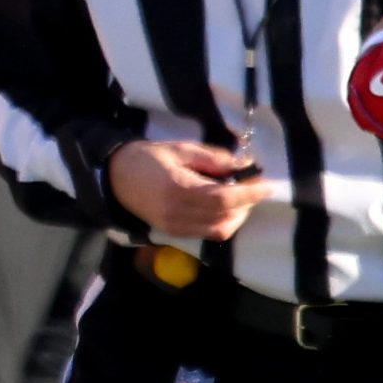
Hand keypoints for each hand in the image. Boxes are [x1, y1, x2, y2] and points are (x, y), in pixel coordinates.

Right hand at [107, 139, 268, 240]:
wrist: (114, 177)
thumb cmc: (148, 158)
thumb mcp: (181, 149)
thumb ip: (214, 159)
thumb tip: (245, 166)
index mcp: (178, 188)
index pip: (223, 198)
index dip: (249, 193)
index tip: (267, 185)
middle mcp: (177, 212)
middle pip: (225, 216)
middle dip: (246, 203)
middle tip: (252, 185)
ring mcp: (174, 226)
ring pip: (220, 229)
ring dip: (238, 215)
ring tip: (240, 196)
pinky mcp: (174, 232)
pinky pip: (208, 233)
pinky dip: (224, 222)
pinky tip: (225, 207)